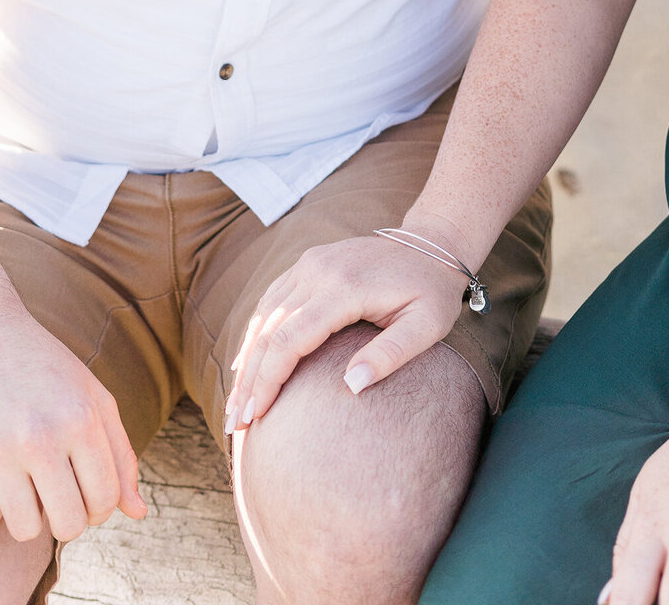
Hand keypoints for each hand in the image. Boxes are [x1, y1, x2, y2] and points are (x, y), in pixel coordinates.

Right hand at [0, 300, 144, 544]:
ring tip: (31, 479)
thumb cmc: (50, 373)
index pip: (104, 500)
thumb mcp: (95, 399)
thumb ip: (120, 456)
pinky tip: (1, 467)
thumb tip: (138, 513)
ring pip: (25, 530)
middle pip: (68, 525)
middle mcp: (39, 437)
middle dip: (70, 519)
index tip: (90, 494)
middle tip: (62, 494)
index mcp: (81, 419)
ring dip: (32, 513)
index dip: (101, 508)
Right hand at [225, 231, 468, 431]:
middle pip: (270, 330)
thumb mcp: (427, 326)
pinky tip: (246, 362)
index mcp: (345, 287)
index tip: (256, 418)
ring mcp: (311, 262)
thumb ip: (391, 354)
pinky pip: (273, 299)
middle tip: (236, 425)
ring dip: (247, 360)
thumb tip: (350, 386)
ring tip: (237, 403)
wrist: (432, 243)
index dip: (268, 381)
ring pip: (265, 314)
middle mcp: (320, 269)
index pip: (291, 339)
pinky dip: (256, 333)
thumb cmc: (431, 291)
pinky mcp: (309, 262)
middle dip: (249, 380)